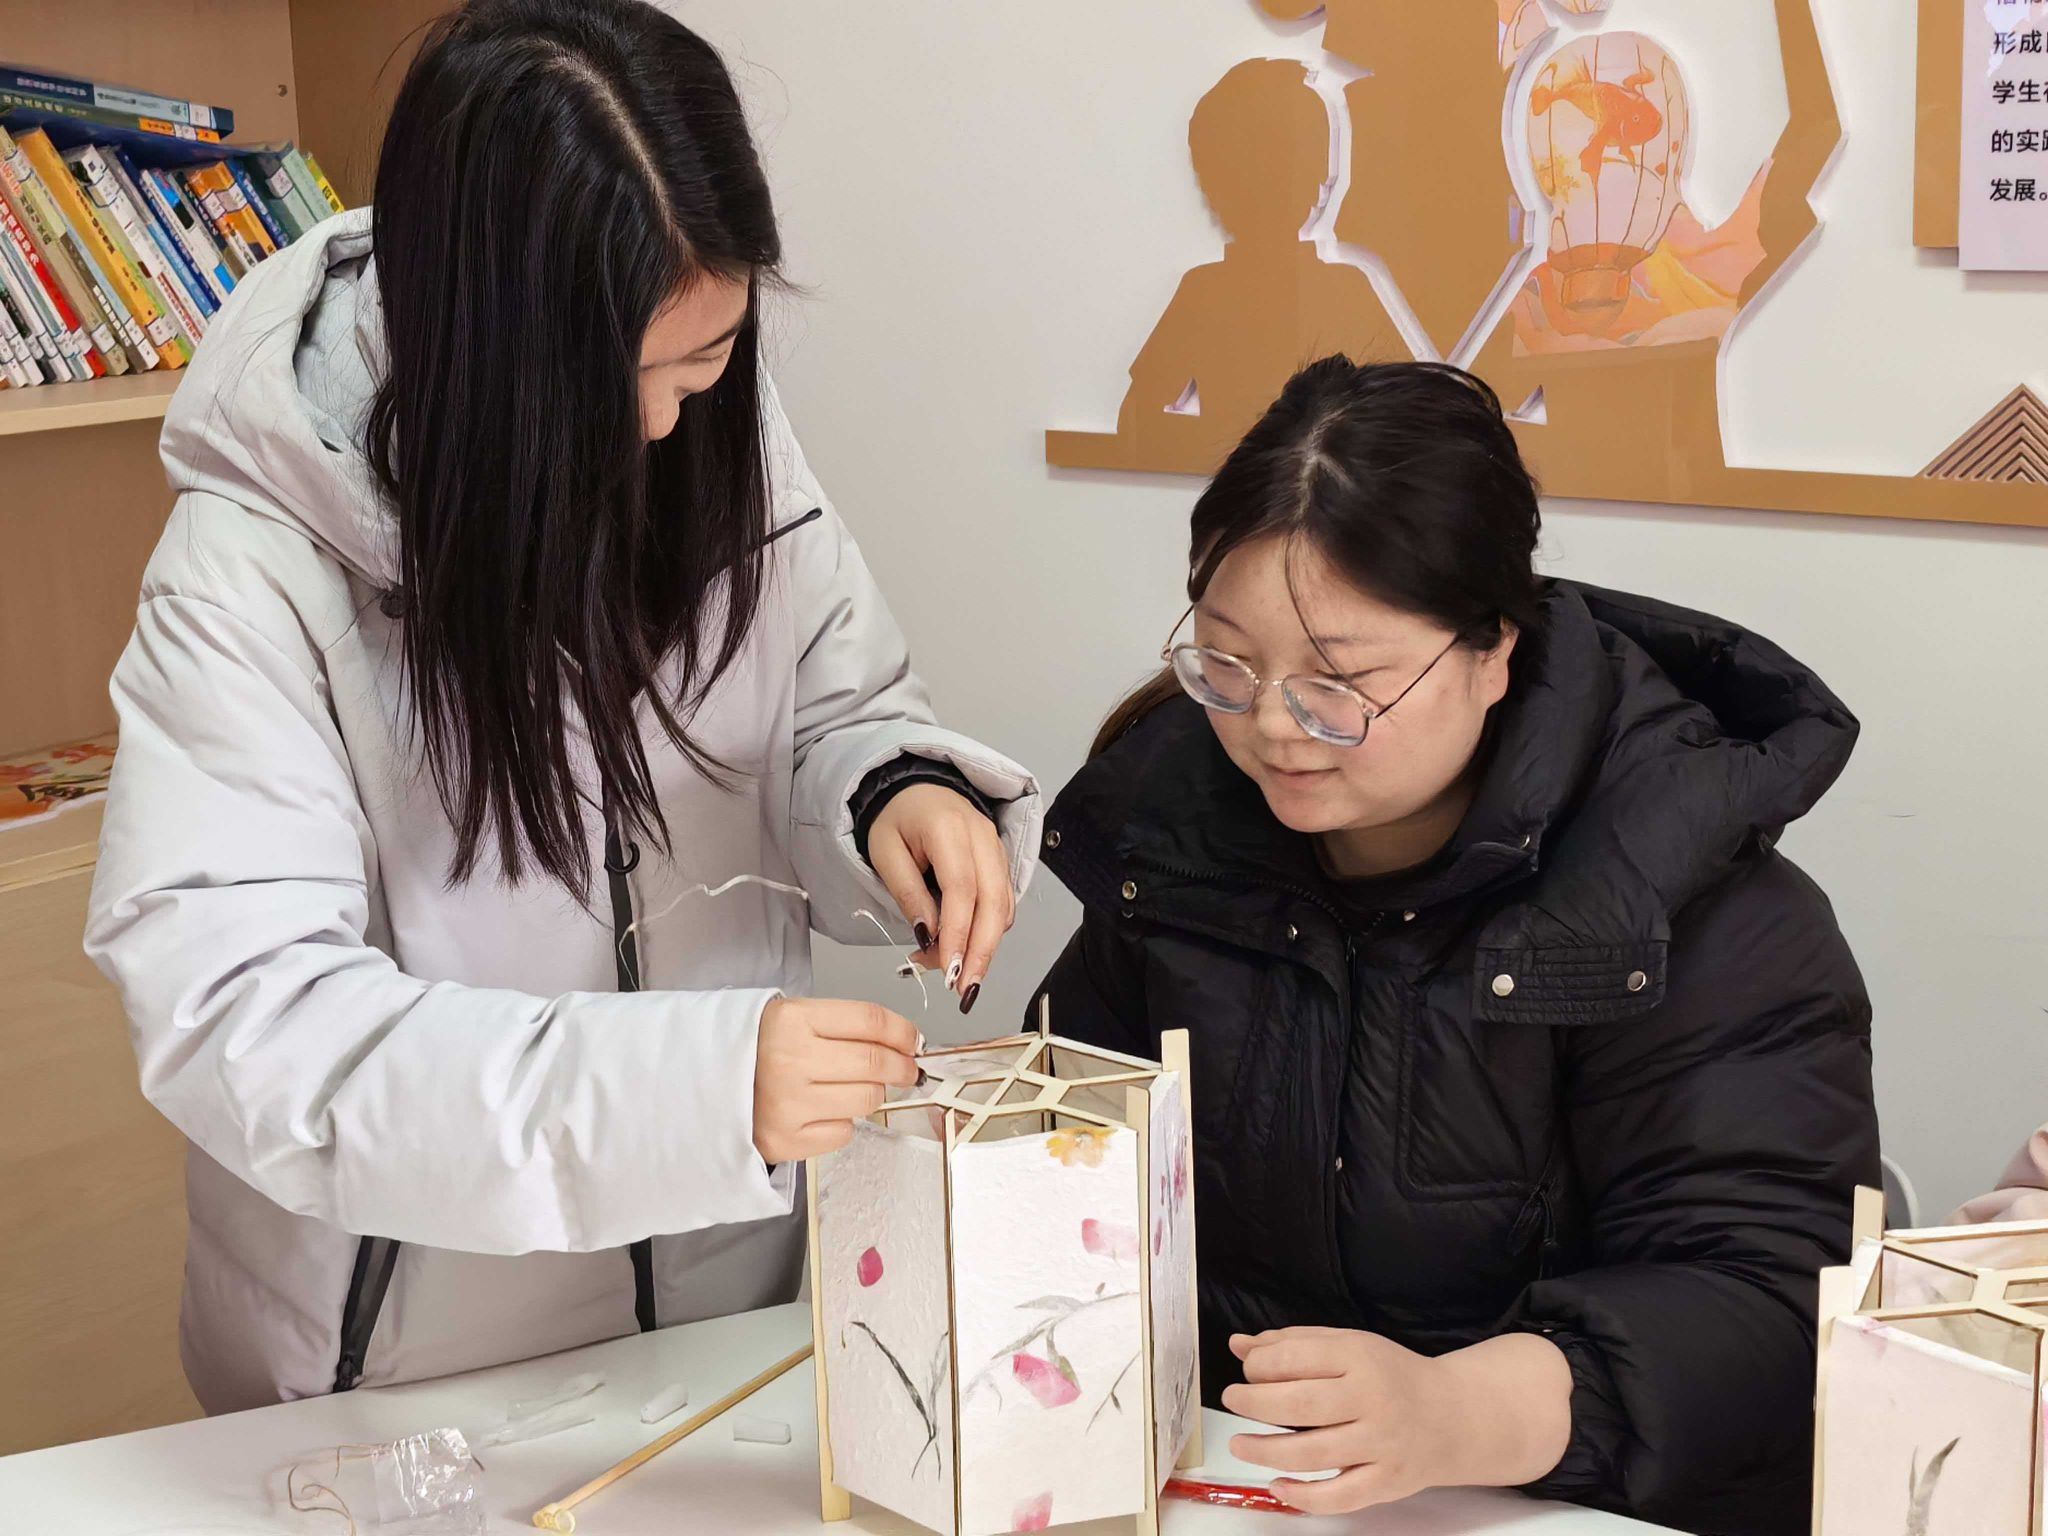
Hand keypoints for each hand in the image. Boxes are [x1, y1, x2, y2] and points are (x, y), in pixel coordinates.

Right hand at [752, 997, 920, 1162]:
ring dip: (872, 1094)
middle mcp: (789, 1059)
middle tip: (907, 1070)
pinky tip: (823, 1112)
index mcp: (792, 1019)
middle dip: (902, 1067)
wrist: (706, 1087)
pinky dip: (843, 1123)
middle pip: (874, 1062)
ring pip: (866, 1100)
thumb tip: (905, 1044)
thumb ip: (845, 1026)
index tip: (913, 1041)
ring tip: (855, 1089)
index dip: (902, 1031)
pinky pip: (843, 1133)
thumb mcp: (794, 1019)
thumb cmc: (759, 1050)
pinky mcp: (785, 1139)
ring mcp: (787, 1103)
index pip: (869, 1020)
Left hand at [867, 784, 1013, 1013]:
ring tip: (956, 975)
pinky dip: (988, 931)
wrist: (917, 790)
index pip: (961, 888)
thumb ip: (908, 893)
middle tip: (965, 989)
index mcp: (948, 828)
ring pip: (1003, 906)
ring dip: (985, 946)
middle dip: (982, 951)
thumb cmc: (897, 821)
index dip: (959, 932)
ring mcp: (996, 848)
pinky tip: (965, 949)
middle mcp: (981, 836)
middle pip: (994, 901)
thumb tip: (929, 936)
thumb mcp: (885, 853)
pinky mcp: (1000, 862)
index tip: (950, 969)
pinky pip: (1003, 902)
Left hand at [1222, 1326, 1572, 1514]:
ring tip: (1240, 1444)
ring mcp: (1381, 1445)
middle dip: (1255, 1403)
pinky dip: (1303, 1497)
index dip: (1260, 1365)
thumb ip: (1293, 1344)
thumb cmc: (1391, 1376)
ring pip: (1312, 1453)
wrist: (1455, 1416)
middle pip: (1300, 1405)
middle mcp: (1372, 1400)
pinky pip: (1339, 1497)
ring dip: (1265, 1451)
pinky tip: (1278, 1486)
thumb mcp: (1348, 1346)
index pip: (1297, 1358)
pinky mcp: (1387, 1482)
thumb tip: (1238, 1344)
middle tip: (1233, 1400)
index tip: (1247, 1370)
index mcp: (1360, 1357)